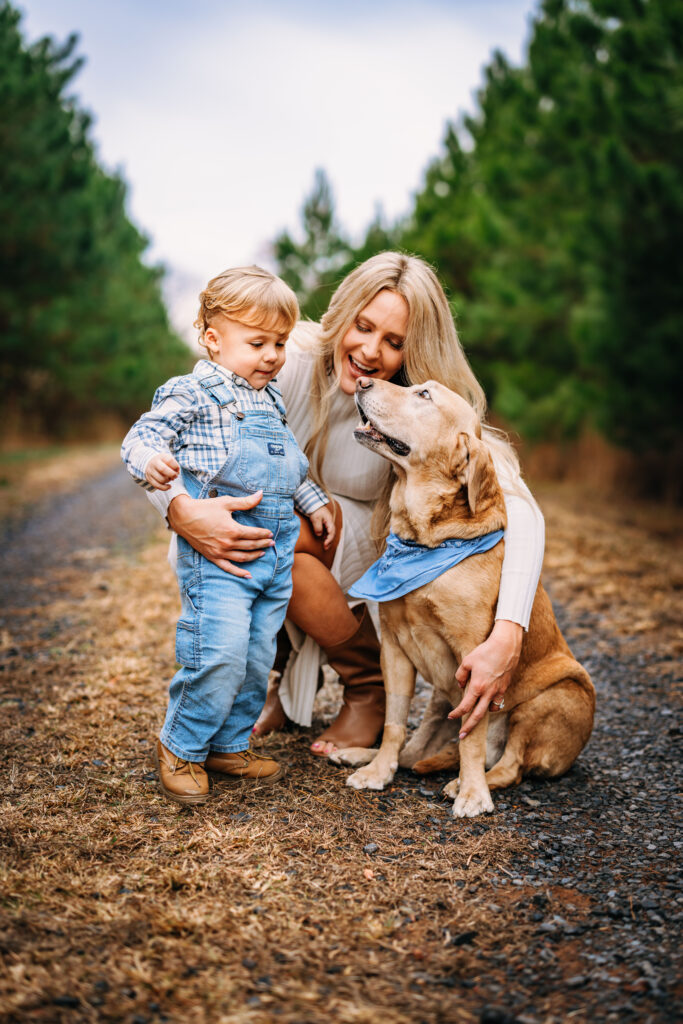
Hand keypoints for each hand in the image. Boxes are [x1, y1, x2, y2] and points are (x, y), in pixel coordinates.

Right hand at [145, 453, 179, 489]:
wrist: (150, 462)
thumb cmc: (163, 462)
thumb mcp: (169, 459)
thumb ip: (175, 466)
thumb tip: (177, 473)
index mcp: (161, 457)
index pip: (169, 461)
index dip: (176, 466)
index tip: (177, 469)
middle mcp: (154, 463)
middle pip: (163, 469)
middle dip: (172, 474)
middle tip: (175, 476)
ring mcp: (150, 471)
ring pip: (161, 479)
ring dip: (168, 481)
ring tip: (170, 479)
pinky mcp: (149, 479)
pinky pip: (157, 486)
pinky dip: (164, 488)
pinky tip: (169, 486)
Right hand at [167, 491, 273, 578]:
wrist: (183, 517)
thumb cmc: (205, 508)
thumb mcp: (226, 503)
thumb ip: (246, 502)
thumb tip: (261, 494)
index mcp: (233, 530)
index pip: (254, 534)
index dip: (264, 534)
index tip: (270, 533)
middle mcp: (228, 543)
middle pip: (251, 546)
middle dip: (263, 544)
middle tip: (271, 543)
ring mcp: (220, 552)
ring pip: (243, 557)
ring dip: (254, 556)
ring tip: (262, 553)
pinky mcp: (212, 557)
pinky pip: (228, 568)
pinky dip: (239, 573)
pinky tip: (248, 575)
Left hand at [308, 503, 335, 549]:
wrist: (314, 505)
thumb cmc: (315, 511)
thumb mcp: (316, 519)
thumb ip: (318, 527)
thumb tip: (319, 535)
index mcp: (330, 521)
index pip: (332, 532)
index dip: (329, 539)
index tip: (325, 544)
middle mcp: (331, 523)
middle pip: (333, 534)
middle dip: (330, 542)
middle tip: (325, 548)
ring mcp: (329, 524)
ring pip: (331, 534)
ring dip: (329, 540)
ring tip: (325, 547)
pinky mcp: (326, 525)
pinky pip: (328, 532)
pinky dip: (327, 537)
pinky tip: (324, 541)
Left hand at [448, 619, 522, 738]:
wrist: (506, 646)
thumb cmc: (485, 651)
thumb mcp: (467, 661)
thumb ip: (461, 676)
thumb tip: (461, 686)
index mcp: (477, 687)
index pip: (465, 706)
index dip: (457, 713)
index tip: (451, 717)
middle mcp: (489, 692)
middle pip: (478, 715)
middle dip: (469, 727)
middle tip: (462, 736)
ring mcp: (499, 690)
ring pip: (490, 709)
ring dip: (482, 714)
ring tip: (475, 716)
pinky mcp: (505, 686)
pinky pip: (499, 701)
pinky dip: (493, 705)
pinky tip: (488, 702)